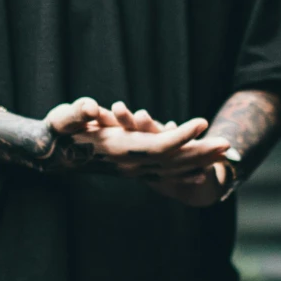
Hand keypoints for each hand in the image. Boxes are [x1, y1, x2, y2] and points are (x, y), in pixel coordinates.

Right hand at [44, 100, 231, 202]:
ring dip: (199, 160)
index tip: (202, 122)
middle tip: (228, 143)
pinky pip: (167, 173)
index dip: (181, 135)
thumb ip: (76, 113)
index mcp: (119, 150)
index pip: (158, 146)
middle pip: (174, 161)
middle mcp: (130, 164)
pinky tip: (202, 170)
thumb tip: (90, 108)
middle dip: (201, 152)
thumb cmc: (56, 132)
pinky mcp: (134, 168)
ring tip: (224, 152)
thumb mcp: (62, 118)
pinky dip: (186, 171)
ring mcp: (134, 169)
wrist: (51, 155)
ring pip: (174, 168)